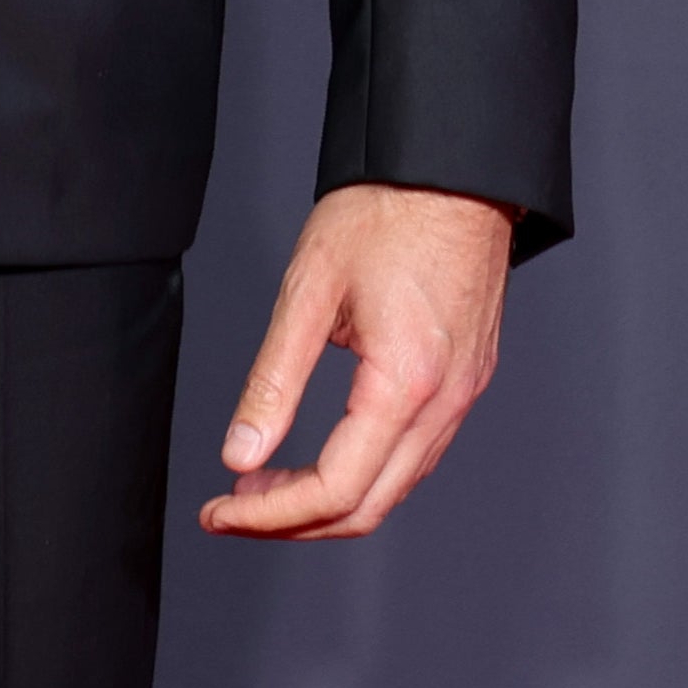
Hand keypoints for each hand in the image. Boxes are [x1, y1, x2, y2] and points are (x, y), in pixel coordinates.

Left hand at [197, 182, 513, 540]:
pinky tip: (325, 453)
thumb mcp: (309, 290)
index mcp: (405, 382)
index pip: (335, 488)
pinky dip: (366, 472)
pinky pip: (417, 453)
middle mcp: (445, 400)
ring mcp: (463, 392)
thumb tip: (240, 454)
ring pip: (397, 486)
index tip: (221, 509)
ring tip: (267, 484)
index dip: (270, 514)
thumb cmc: (385, 210)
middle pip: (369, 507)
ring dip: (330, 501)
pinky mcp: (466, 377)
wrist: (452, 165)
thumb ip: (273, 381)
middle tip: (234, 509)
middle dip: (294, 522)